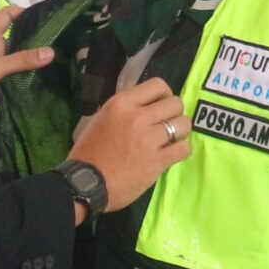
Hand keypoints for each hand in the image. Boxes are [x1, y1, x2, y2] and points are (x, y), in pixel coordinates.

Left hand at [0, 7, 54, 130]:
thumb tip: (50, 52)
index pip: (8, 16)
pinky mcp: (2, 89)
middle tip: (65, 41)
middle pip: (20, 40)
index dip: (24, 11)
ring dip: (37, 64)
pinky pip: (20, 83)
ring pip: (22, 63)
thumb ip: (21, 60)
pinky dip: (32, 82)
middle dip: (38, 40)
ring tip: (65, 60)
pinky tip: (52, 82)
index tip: (47, 14)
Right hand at [66, 81, 190, 211]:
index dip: (164, 95)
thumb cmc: (88, 152)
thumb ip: (123, 110)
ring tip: (172, 140)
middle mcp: (137, 117)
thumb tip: (142, 106)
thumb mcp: (100, 119)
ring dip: (181, 132)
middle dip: (174, 114)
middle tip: (167, 125)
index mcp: (121, 103)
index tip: (161, 106)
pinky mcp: (157, 161)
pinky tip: (173, 154)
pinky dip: (182, 150)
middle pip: (175, 103)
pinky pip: (184, 148)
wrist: (84, 183)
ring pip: (183, 124)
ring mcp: (148, 139)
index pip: (158, 85)